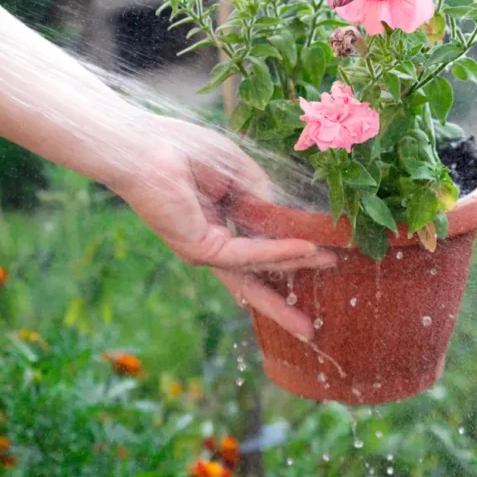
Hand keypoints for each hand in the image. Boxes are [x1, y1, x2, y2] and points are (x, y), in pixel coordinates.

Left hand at [112, 116, 334, 340]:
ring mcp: (206, 251)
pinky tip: (307, 249)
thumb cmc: (185, 151)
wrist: (145, 146)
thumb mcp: (240, 173)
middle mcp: (212, 246)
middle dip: (283, 304)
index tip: (323, 257)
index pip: (257, 250)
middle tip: (310, 330)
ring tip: (331, 265)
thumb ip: (263, 199)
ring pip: (258, 269)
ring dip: (297, 267)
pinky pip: (249, 254)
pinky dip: (279, 252)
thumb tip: (285, 222)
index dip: (289, 255)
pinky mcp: (201, 250)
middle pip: (254, 280)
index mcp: (218, 227)